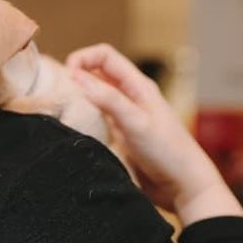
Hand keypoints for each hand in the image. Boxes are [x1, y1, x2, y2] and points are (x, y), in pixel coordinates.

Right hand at [66, 44, 242, 226]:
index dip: (83, 58)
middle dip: (76, 77)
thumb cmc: (167, 152)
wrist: (183, 186)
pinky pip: (95, 117)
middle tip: (59, 94)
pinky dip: (82, 117)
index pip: (105, 55)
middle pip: (96, 73)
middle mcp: (130, 96)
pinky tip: (74, 128)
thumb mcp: (136, 123)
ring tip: (62, 109)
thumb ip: (109, 100)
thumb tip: (77, 77)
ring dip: (77, 98)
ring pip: (94, 96)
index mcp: (138, 85)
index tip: (66, 77)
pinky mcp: (119, 134)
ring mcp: (124, 115)